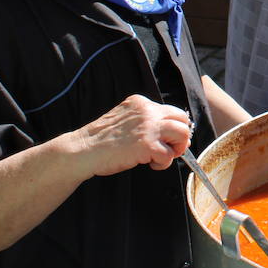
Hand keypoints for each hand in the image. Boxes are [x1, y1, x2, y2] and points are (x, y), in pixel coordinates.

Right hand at [75, 95, 190, 175]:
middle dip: (180, 137)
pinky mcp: (148, 144)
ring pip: (183, 134)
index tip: (168, 140)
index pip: (171, 111)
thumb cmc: (102, 140)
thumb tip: (169, 132)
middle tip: (169, 149)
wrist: (84, 149)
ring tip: (161, 157)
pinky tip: (150, 164)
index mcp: (141, 103)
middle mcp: (147, 111)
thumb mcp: (124, 119)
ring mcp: (149, 127)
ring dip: (176, 149)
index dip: (173, 128)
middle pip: (182, 119)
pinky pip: (169, 155)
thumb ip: (144, 120)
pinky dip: (163, 163)